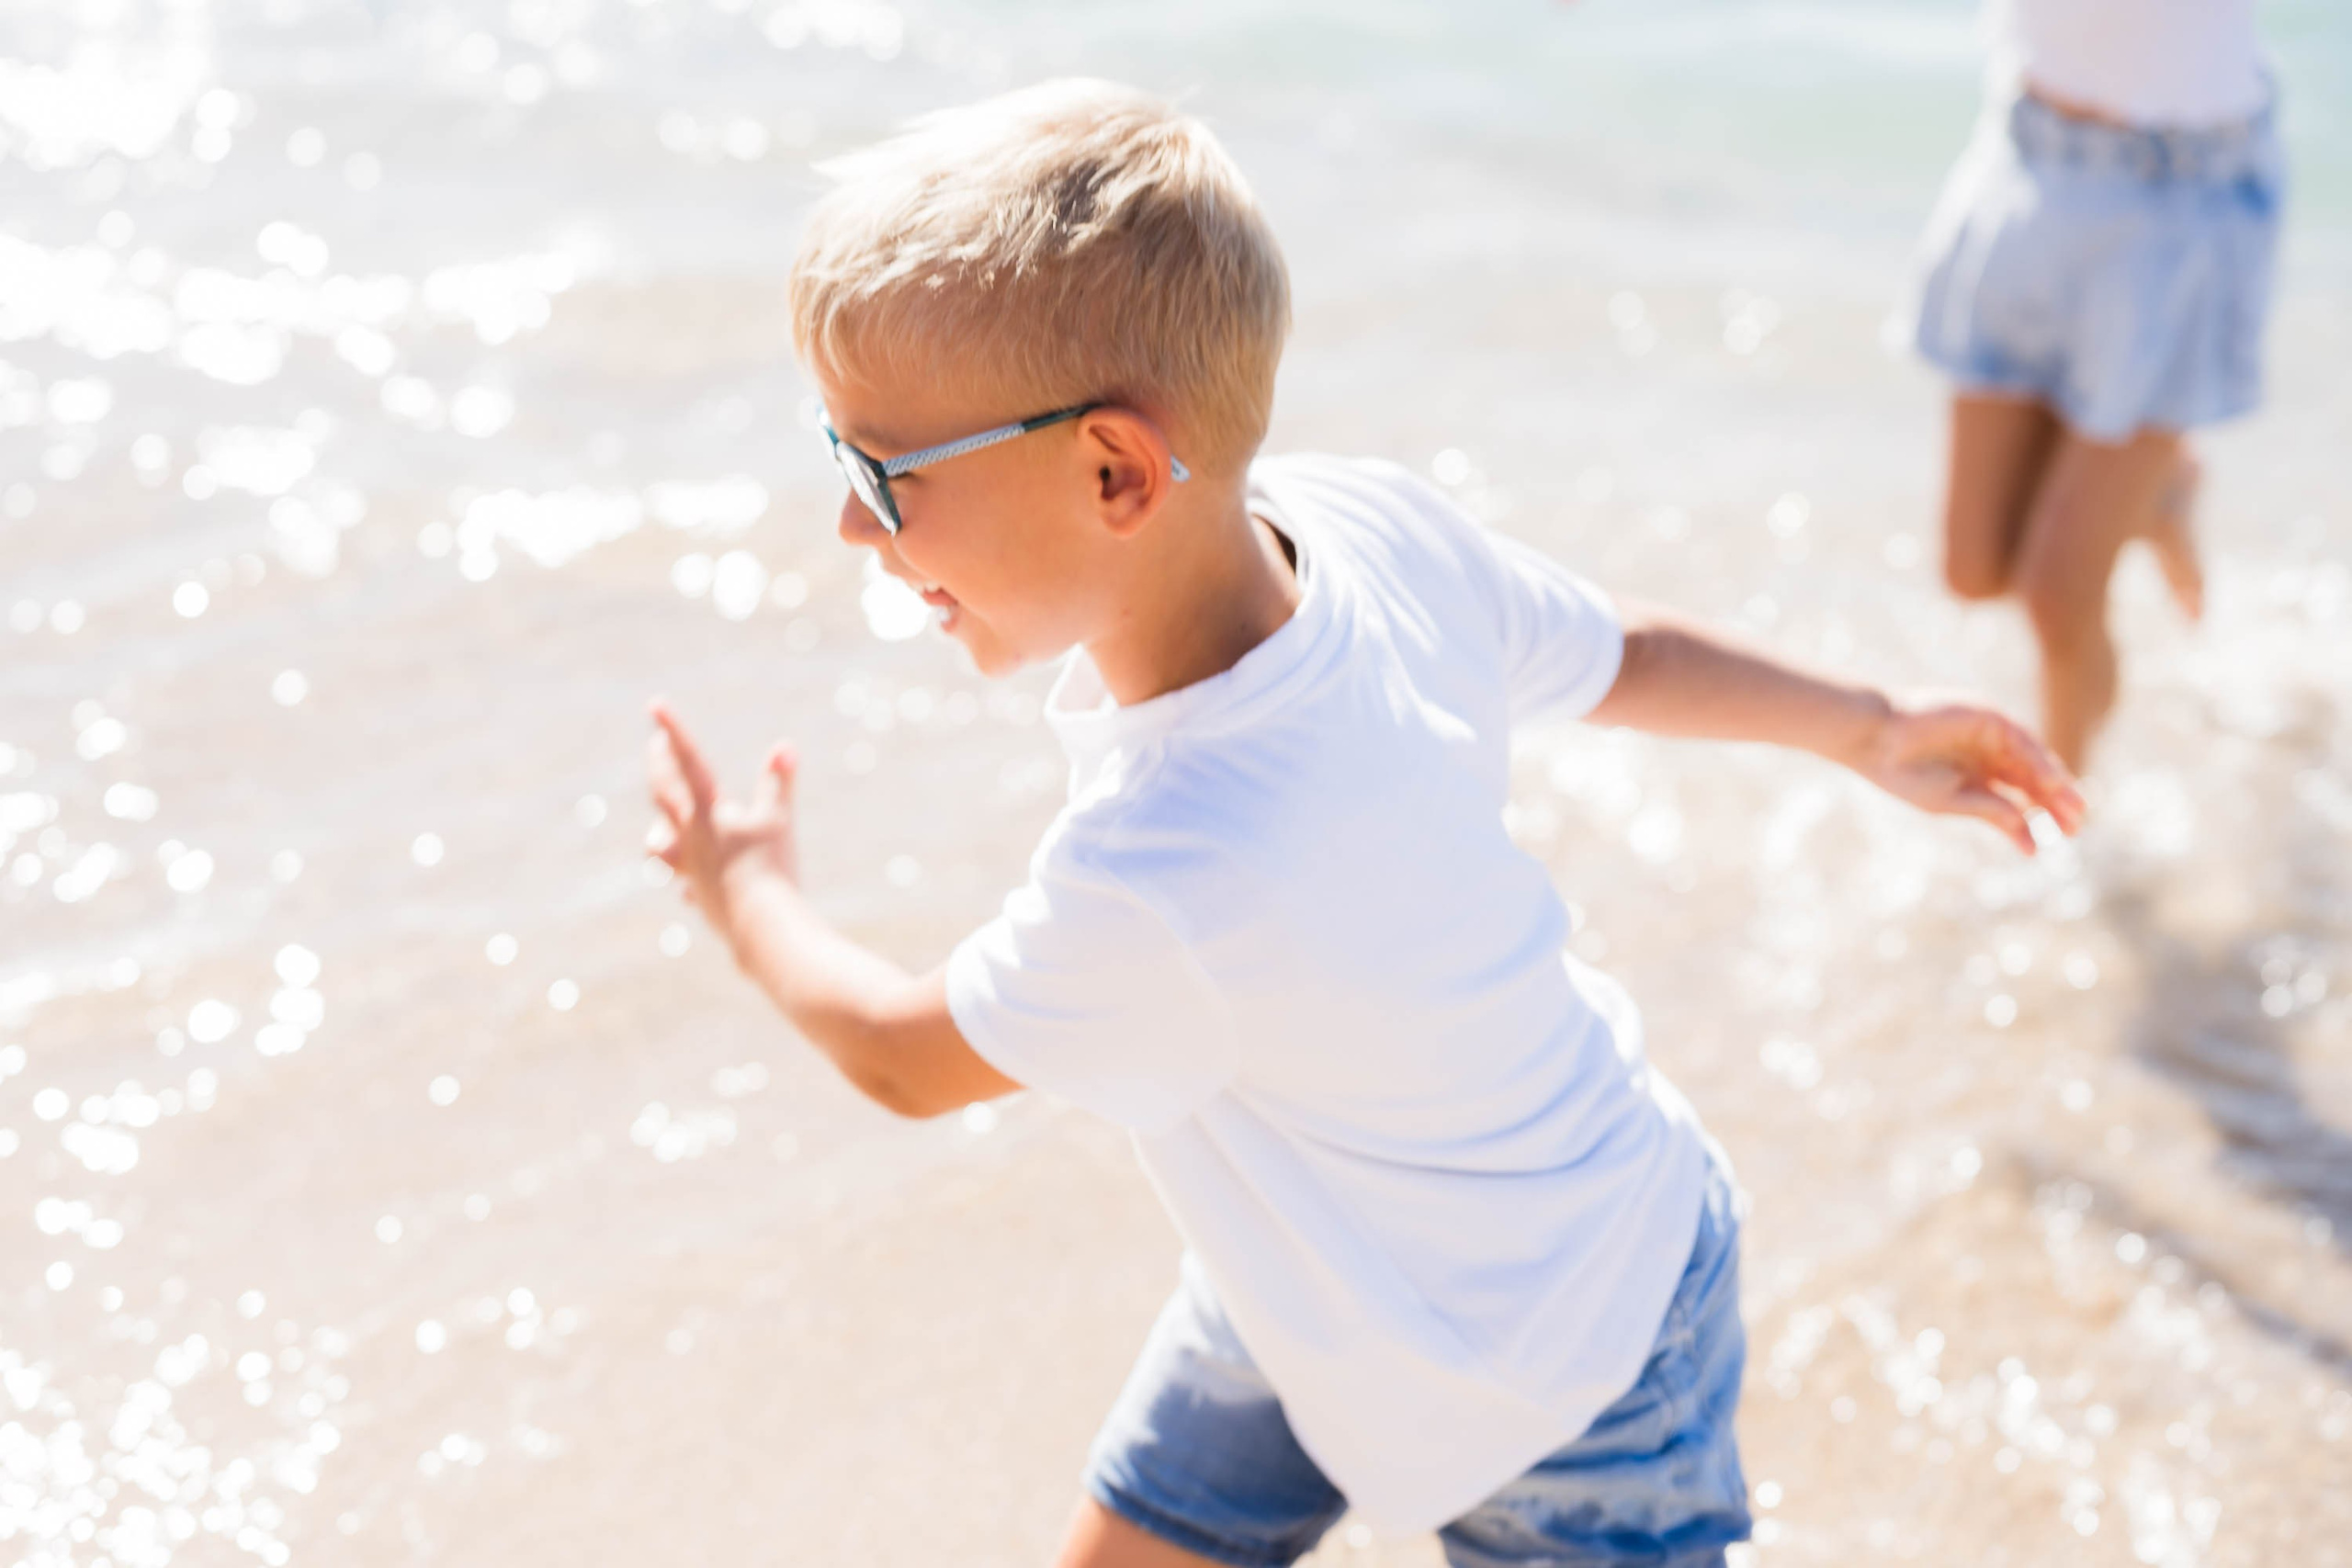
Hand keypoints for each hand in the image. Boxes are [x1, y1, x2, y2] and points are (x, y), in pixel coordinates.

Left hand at [645, 701, 799, 939]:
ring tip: (662, 831)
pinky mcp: (702, 897)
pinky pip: (688, 885)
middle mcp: (689, 838)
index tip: (654, 705)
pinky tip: (690, 891)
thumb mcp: (777, 821)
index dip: (673, 730)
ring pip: (660, 846)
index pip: (687, 762)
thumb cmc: (769, 869)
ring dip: (660, 832)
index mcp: (706, 812)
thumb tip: (784, 747)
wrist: (760, 927)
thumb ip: (778, 782)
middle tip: (656, 746)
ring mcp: (692, 869)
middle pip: (664, 795)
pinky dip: (689, 882)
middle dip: (660, 766)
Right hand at [1854, 699, 2085, 854]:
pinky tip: (2052, 784)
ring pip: (2031, 762)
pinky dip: (2038, 762)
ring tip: (2074, 810)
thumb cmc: (1905, 773)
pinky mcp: (1988, 717)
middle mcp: (1986, 755)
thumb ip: (1992, 812)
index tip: (2059, 839)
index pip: (2015, 797)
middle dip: (2054, 803)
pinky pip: (2021, 741)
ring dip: (2055, 785)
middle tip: (2076, 828)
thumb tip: (2031, 838)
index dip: (2038, 817)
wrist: (1876, 737)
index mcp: (1973, 777)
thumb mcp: (1952, 801)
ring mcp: (1989, 735)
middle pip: (2030, 780)